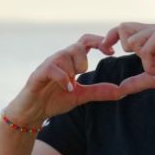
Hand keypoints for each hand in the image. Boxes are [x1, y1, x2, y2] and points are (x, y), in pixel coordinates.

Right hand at [3, 33, 153, 125]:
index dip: (99, 42)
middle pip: (76, 47)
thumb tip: (122, 91)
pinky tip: (67, 88)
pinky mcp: (38, 75)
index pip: (86, 41)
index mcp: (70, 61)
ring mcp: (48, 65)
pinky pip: (52, 69)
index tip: (112, 52)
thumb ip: (99, 92)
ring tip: (70, 86)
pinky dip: (62, 78)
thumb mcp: (81, 96)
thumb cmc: (54, 100)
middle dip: (83, 61)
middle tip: (80, 75)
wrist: (32, 112)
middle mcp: (59, 59)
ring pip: (64, 56)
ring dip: (71, 71)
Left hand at [102, 22, 154, 90]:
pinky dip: (149, 64)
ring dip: (142, 62)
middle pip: (122, 28)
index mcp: (147, 35)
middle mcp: (151, 28)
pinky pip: (144, 50)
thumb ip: (136, 81)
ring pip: (132, 41)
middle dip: (123, 47)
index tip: (107, 52)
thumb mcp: (152, 78)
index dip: (110, 38)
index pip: (122, 28)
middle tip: (135, 63)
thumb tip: (119, 89)